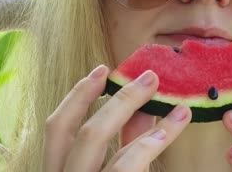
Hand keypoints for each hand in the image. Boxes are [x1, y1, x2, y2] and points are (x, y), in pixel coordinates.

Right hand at [43, 66, 191, 171]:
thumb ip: (125, 145)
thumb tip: (144, 111)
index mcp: (59, 171)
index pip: (57, 127)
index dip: (77, 95)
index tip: (103, 70)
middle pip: (77, 130)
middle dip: (116, 99)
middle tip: (152, 78)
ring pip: (94, 142)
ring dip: (134, 115)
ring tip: (175, 104)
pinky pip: (121, 169)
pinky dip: (144, 146)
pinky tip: (167, 132)